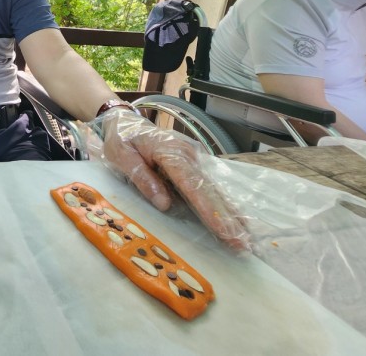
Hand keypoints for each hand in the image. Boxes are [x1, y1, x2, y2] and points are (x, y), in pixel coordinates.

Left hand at [91, 109, 249, 250]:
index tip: (223, 229)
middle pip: (209, 189)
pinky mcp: (193, 163)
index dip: (208, 208)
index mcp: (169, 151)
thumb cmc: (121, 139)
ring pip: (213, 188)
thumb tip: (164, 203)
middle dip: (227, 217)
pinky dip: (221, 204)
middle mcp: (188, 154)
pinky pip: (208, 186)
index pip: (192, 184)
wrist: (124, 121)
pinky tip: (233, 222)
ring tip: (243, 238)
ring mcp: (193, 157)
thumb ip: (142, 178)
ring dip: (229, 213)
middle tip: (242, 243)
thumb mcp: (121, 156)